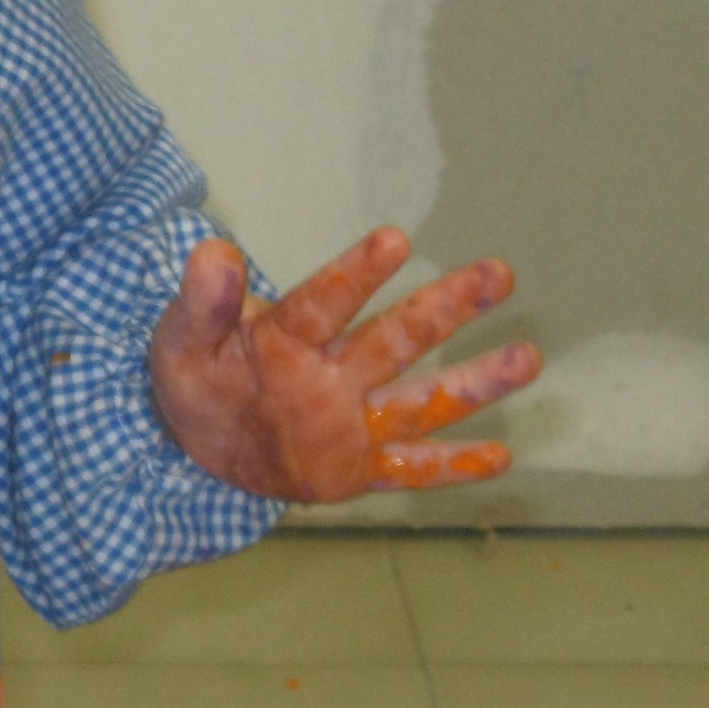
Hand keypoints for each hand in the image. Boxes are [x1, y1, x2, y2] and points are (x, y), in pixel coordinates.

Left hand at [148, 225, 540, 500]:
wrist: (197, 443)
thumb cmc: (199, 378)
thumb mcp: (180, 343)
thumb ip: (202, 304)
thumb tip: (213, 251)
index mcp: (290, 337)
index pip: (326, 303)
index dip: (356, 274)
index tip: (394, 239)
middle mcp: (335, 373)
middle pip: (396, 338)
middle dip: (447, 307)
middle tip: (500, 272)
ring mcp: (351, 421)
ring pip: (419, 398)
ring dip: (473, 382)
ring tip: (528, 357)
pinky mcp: (356, 468)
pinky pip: (409, 468)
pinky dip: (451, 467)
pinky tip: (501, 458)